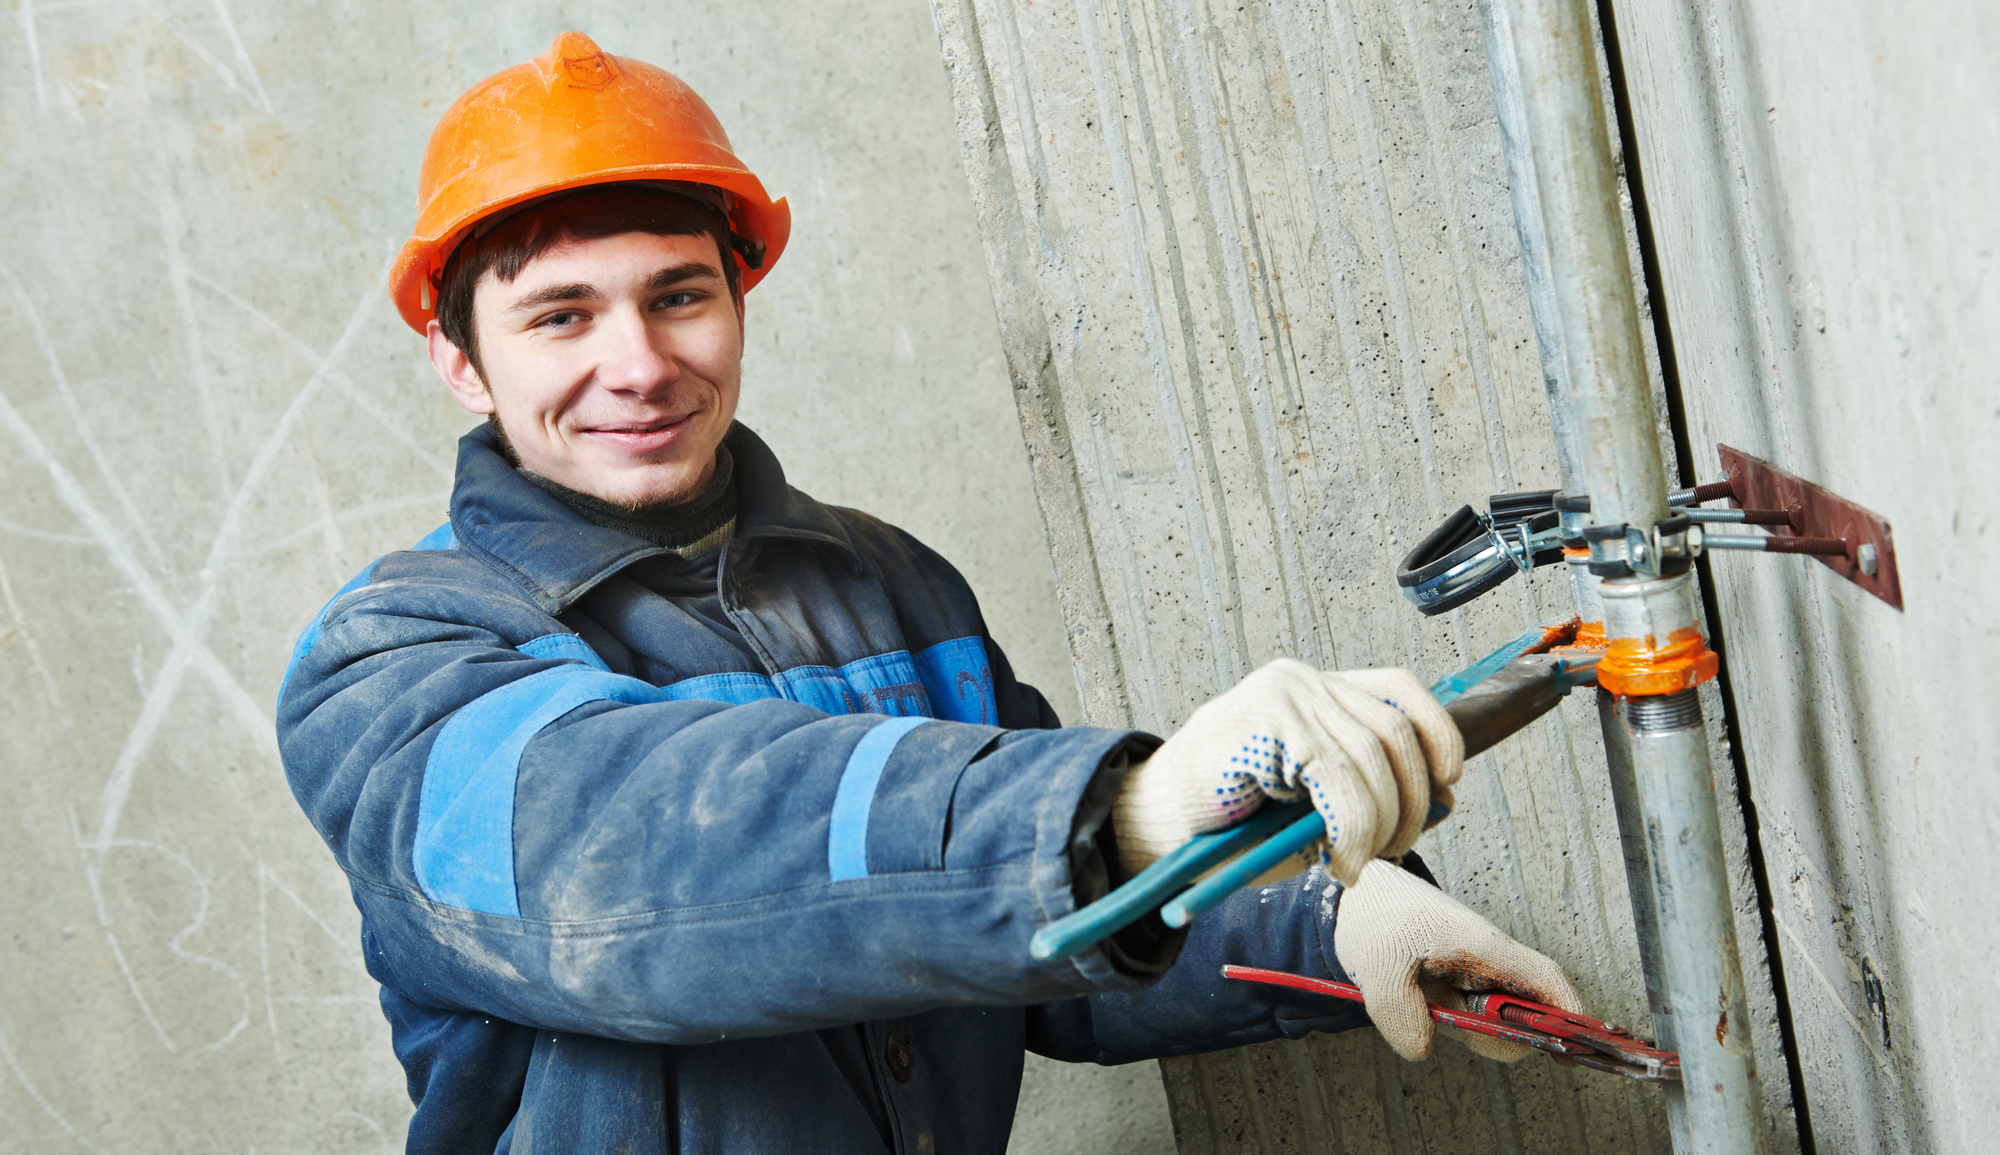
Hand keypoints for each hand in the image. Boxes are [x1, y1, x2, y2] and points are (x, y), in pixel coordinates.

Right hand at [1110, 659, 1462, 886]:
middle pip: (1395, 731)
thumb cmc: (1230, 822)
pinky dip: (1354, 829)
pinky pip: (1340, 778)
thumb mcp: (1312, 803)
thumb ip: (1368, 791)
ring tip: (1355, 864)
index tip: (1448, 788)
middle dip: (1411, 802)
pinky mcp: (1269, 720)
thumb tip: (1443, 801)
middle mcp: (1302, 681)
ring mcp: (1284, 695)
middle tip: (1391, 853)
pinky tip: (1337, 860)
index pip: (1399, 690)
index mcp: (1315, 691)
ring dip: (1381, 825)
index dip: (1439, 736)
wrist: (1152, 826)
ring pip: (1373, 757)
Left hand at [1334, 858, 1581, 1061]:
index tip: (1570, 1049)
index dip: (1567, 1016)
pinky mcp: (1459, 984)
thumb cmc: (1377, 917)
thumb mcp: (1378, 967)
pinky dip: (1454, 1023)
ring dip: (1468, 1029)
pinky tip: (1421, 1005)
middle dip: (1499, 1035)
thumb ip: (1401, 1014)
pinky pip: (1471, 1017)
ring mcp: (1476, 974)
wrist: (1359, 895)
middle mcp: (1489, 960)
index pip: (1546, 980)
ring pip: (1495, 1021)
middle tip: (1449, 1020)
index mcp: (1483, 945)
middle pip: (1526, 1014)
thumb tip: (1424, 1049)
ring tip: (1422, 1000)